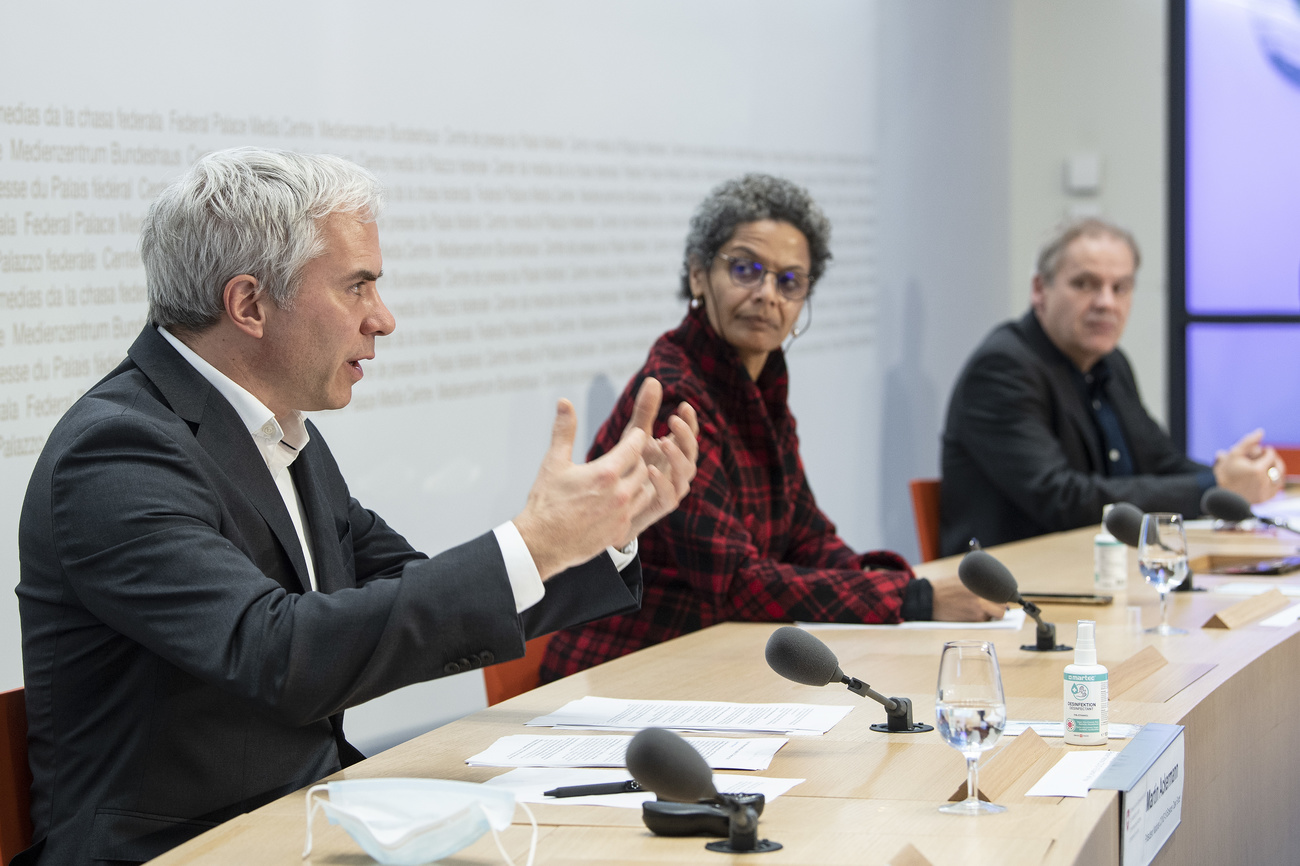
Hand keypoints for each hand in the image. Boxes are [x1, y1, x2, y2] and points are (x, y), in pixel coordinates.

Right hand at [513, 400, 653, 580]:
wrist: (542, 543)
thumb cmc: (546, 502)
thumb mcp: (554, 462)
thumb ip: (564, 430)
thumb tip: (564, 402)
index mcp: (606, 473)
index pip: (635, 446)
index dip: (636, 437)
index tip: (635, 433)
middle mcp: (620, 494)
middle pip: (644, 467)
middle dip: (639, 459)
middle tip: (633, 453)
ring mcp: (622, 514)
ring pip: (645, 489)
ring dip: (639, 480)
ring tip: (627, 475)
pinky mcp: (620, 530)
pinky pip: (636, 510)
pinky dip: (632, 501)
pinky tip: (620, 498)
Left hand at [617, 377, 699, 546]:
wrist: (611, 505)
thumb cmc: (628, 466)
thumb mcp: (634, 436)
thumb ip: (645, 411)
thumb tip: (653, 379)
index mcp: (674, 451)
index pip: (689, 434)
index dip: (690, 422)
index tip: (683, 406)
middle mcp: (677, 470)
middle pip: (692, 452)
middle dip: (686, 436)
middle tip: (674, 420)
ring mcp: (672, 489)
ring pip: (685, 473)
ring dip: (676, 457)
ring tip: (663, 442)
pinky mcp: (661, 507)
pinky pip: (669, 496)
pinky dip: (663, 483)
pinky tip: (650, 469)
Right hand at [929, 575, 1006, 621]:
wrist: (930, 599)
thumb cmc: (944, 588)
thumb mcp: (963, 578)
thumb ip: (978, 582)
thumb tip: (992, 587)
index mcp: (981, 584)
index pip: (1002, 593)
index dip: (1002, 597)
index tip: (1001, 598)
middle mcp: (983, 596)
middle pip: (1003, 607)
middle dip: (999, 607)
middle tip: (991, 605)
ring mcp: (979, 609)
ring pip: (995, 615)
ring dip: (991, 613)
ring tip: (979, 608)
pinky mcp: (974, 619)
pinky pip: (985, 620)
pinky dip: (981, 618)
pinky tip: (970, 612)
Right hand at [1213, 429, 1284, 503]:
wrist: (1221, 496)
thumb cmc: (1225, 474)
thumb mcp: (1234, 454)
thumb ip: (1248, 441)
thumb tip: (1261, 431)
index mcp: (1257, 470)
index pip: (1270, 455)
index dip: (1267, 451)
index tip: (1262, 450)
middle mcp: (1264, 481)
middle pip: (1278, 466)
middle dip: (1273, 460)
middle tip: (1267, 458)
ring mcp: (1266, 491)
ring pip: (1279, 477)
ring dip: (1275, 470)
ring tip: (1267, 467)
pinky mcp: (1266, 498)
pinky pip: (1276, 487)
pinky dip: (1273, 481)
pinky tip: (1265, 478)